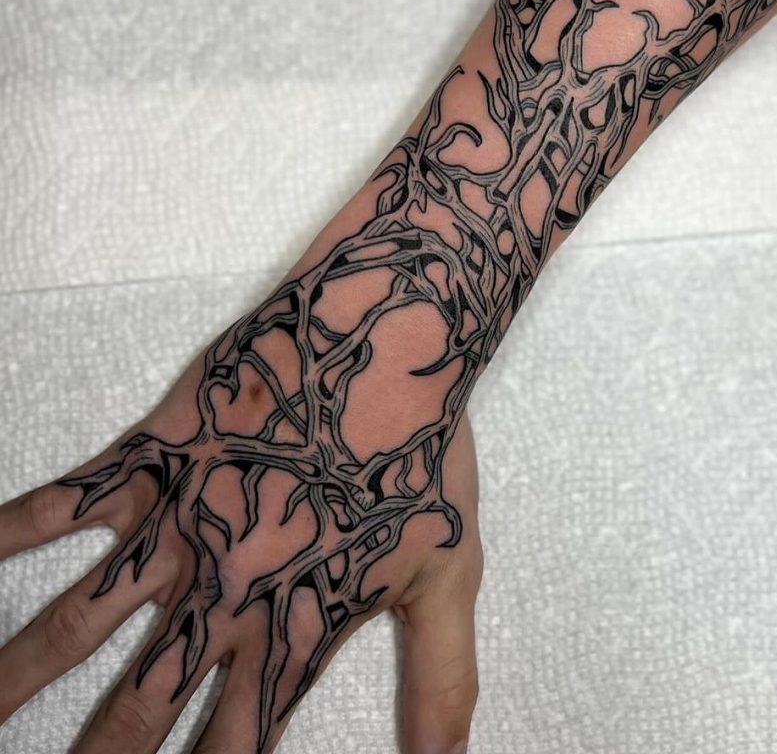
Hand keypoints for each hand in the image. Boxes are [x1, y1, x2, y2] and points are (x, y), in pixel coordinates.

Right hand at [0, 284, 482, 753]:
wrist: (382, 345)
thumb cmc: (419, 456)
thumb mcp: (448, 576)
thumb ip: (444, 683)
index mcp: (288, 633)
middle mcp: (218, 596)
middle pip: (133, 715)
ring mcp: (175, 526)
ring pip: (72, 626)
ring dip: (10, 678)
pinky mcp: (153, 459)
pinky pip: (59, 505)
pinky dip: (4, 531)